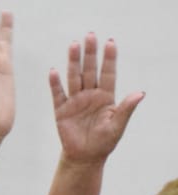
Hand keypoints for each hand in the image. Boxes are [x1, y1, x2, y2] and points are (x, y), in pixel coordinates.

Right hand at [48, 34, 143, 165]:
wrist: (85, 157)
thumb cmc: (104, 142)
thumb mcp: (118, 125)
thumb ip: (126, 108)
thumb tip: (140, 93)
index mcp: (106, 97)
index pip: (108, 73)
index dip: (109, 59)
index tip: (110, 42)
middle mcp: (90, 95)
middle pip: (90, 70)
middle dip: (90, 53)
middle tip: (90, 36)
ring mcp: (75, 101)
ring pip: (74, 77)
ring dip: (73, 62)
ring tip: (73, 45)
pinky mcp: (62, 110)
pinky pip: (58, 94)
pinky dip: (55, 84)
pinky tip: (54, 71)